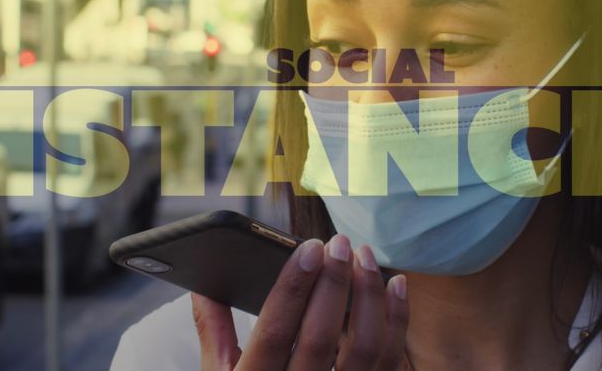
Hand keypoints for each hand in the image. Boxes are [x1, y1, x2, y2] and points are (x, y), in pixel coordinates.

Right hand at [192, 235, 409, 369]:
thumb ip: (213, 331)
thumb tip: (203, 284)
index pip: (275, 333)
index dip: (293, 288)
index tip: (310, 246)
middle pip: (321, 337)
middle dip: (334, 283)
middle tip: (340, 242)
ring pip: (363, 348)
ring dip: (369, 296)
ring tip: (364, 256)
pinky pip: (389, 360)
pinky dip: (397, 319)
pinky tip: (395, 284)